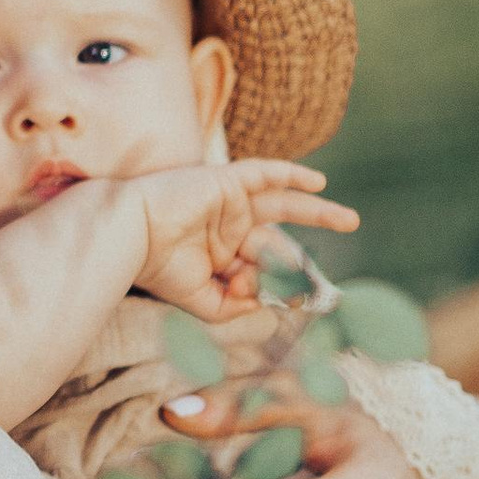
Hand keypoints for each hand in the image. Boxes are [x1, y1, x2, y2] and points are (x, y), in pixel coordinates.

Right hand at [127, 159, 358, 323]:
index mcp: (220, 255)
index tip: (308, 300)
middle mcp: (227, 228)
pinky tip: (319, 184)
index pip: (264, 266)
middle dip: (307, 253)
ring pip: (281, 205)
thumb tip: (270, 302)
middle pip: (280, 237)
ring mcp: (228, 203)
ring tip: (350, 221)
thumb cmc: (157, 268)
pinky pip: (264, 173)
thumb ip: (237, 305)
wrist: (128, 236)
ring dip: (318, 212)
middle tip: (334, 272)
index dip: (285, 282)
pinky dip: (291, 175)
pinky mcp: (225, 182)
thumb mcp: (203, 301)